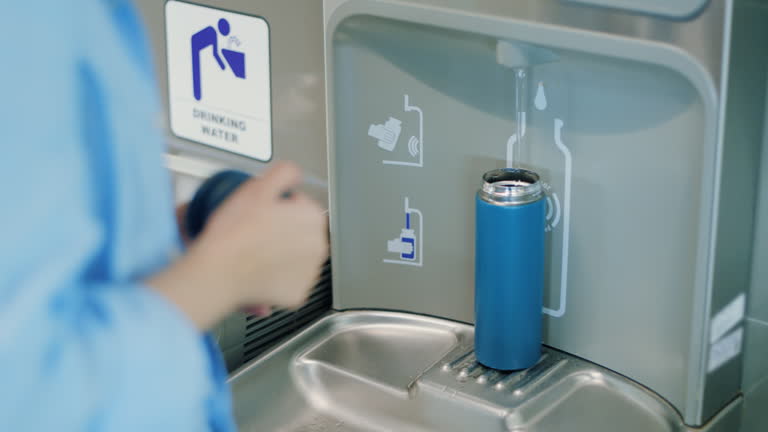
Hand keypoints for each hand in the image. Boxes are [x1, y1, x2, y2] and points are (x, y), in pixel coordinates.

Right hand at [148, 162, 327, 329]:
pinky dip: (278, 279)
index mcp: (312, 218)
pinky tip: (261, 271)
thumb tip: (295, 174)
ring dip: (283, 255)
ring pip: (297, 258)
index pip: (302, 206)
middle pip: (302, 233)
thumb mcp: (257, 188)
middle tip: (258, 233)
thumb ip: (283, 173)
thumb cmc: (234, 233)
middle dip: (285, 232)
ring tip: (258, 253)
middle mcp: (318, 246)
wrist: (219, 271)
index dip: (281, 207)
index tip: (265, 213)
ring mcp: (309, 273)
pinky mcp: (298, 294)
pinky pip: (290, 282)